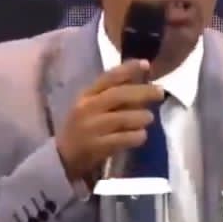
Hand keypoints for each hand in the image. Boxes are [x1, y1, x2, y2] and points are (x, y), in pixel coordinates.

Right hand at [55, 60, 165, 182]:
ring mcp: (91, 128)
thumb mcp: (90, 107)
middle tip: (160, 93)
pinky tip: (141, 136)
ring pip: (122, 118)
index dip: (128, 69)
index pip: (108, 77)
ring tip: (149, 118)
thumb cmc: (82, 128)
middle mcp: (87, 108)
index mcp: (86, 95)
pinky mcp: (96, 147)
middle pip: (118, 95)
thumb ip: (111, 95)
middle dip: (143, 92)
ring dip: (141, 116)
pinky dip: (136, 136)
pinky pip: (122, 139)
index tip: (146, 64)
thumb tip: (142, 83)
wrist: (62, 157)